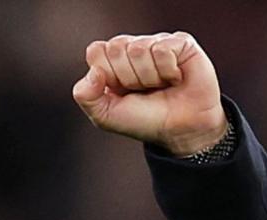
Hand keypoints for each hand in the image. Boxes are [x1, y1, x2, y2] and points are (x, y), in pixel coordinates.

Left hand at [72, 32, 225, 156]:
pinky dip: (168, 71)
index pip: (96, 51)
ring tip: (161, 86)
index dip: (107, 75)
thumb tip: (94, 72)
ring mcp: (156, 43)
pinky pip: (163, 49)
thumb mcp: (105, 116)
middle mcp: (133, 48)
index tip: (121, 91)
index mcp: (111, 61)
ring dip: (149, 77)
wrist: (180, 131)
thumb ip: (85, 96)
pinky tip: (175, 79)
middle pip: (116, 47)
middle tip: (143, 90)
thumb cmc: (145, 121)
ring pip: (139, 49)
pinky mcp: (180, 42)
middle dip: (128, 77)